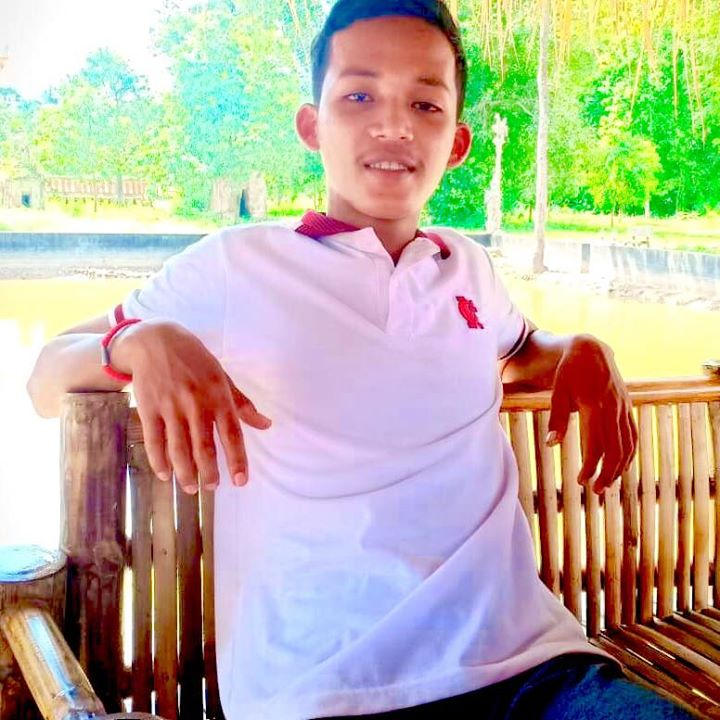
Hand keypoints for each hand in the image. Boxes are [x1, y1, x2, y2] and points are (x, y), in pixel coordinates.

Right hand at [112, 319, 270, 493]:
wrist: (155, 340)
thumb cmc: (195, 360)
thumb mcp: (223, 376)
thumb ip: (243, 404)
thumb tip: (266, 425)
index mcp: (218, 395)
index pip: (232, 434)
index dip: (237, 459)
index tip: (241, 481)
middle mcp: (196, 403)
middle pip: (203, 447)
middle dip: (209, 473)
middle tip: (213, 487)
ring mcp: (170, 407)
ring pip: (178, 449)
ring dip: (185, 473)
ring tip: (191, 488)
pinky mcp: (148, 408)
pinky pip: (154, 441)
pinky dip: (159, 461)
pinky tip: (166, 475)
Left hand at [546, 334, 636, 493]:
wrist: (590, 349)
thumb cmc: (569, 371)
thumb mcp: (558, 392)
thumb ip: (557, 419)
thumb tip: (551, 444)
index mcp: (595, 407)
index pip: (597, 445)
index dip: (590, 466)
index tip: (581, 480)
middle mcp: (613, 410)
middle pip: (616, 450)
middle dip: (607, 473)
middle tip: (595, 490)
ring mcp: (623, 408)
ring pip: (628, 445)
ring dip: (620, 467)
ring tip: (608, 483)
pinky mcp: (627, 406)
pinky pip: (633, 434)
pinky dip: (630, 452)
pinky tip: (622, 465)